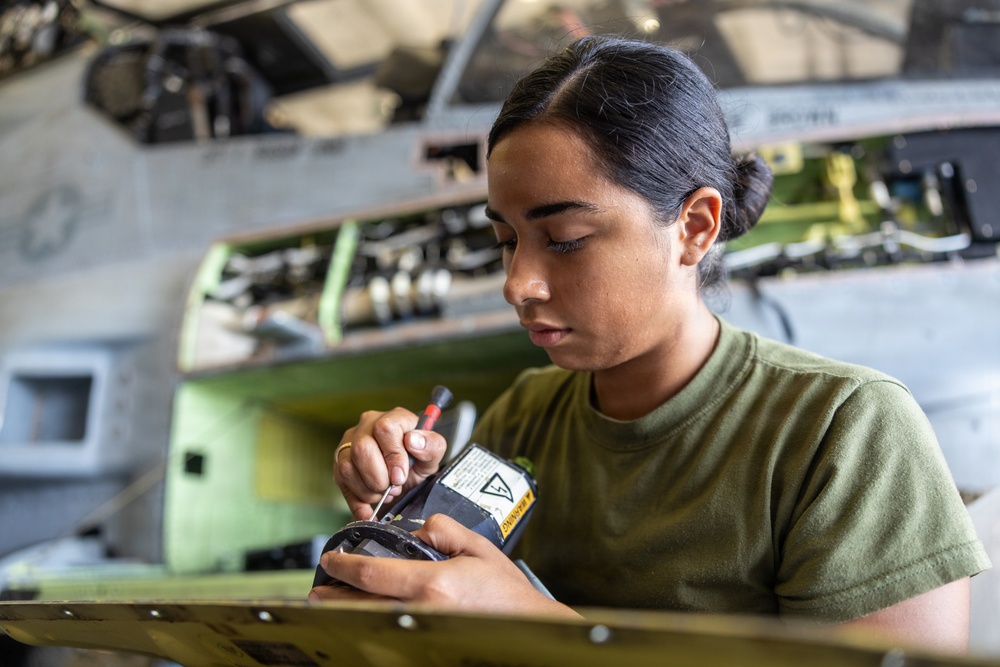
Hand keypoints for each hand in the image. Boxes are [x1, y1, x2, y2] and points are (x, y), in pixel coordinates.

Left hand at [309, 514, 578, 617]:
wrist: (529, 624)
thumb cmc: (505, 590)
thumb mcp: (476, 546)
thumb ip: (441, 530)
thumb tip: (416, 531)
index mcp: (432, 584)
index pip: (372, 574)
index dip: (344, 566)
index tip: (329, 559)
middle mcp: (423, 612)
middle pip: (363, 605)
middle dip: (335, 596)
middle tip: (318, 587)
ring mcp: (424, 633)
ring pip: (372, 622)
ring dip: (348, 612)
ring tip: (332, 603)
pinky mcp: (428, 645)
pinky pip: (391, 634)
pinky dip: (372, 625)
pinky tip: (364, 619)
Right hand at [334, 408, 448, 520]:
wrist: (405, 477)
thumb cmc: (418, 461)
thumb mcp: (433, 456)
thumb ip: (432, 445)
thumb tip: (413, 440)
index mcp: (394, 417)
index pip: (385, 428)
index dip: (393, 456)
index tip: (400, 475)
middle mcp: (368, 424)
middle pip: (362, 449)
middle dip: (379, 478)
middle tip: (393, 487)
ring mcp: (350, 442)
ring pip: (347, 467)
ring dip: (368, 490)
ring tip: (384, 493)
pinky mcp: (340, 461)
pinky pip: (341, 482)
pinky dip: (357, 501)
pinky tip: (370, 510)